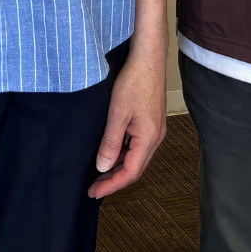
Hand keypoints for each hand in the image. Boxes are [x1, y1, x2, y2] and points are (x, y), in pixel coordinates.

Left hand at [88, 47, 167, 198]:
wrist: (148, 58)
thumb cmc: (134, 81)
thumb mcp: (117, 114)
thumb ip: (110, 143)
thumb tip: (103, 167)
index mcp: (149, 138)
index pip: (130, 173)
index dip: (111, 185)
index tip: (94, 192)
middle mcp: (156, 137)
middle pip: (135, 169)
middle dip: (114, 180)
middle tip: (94, 188)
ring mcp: (156, 129)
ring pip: (137, 158)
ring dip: (119, 168)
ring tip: (100, 174)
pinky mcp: (152, 121)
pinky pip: (138, 146)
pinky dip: (124, 154)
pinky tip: (111, 153)